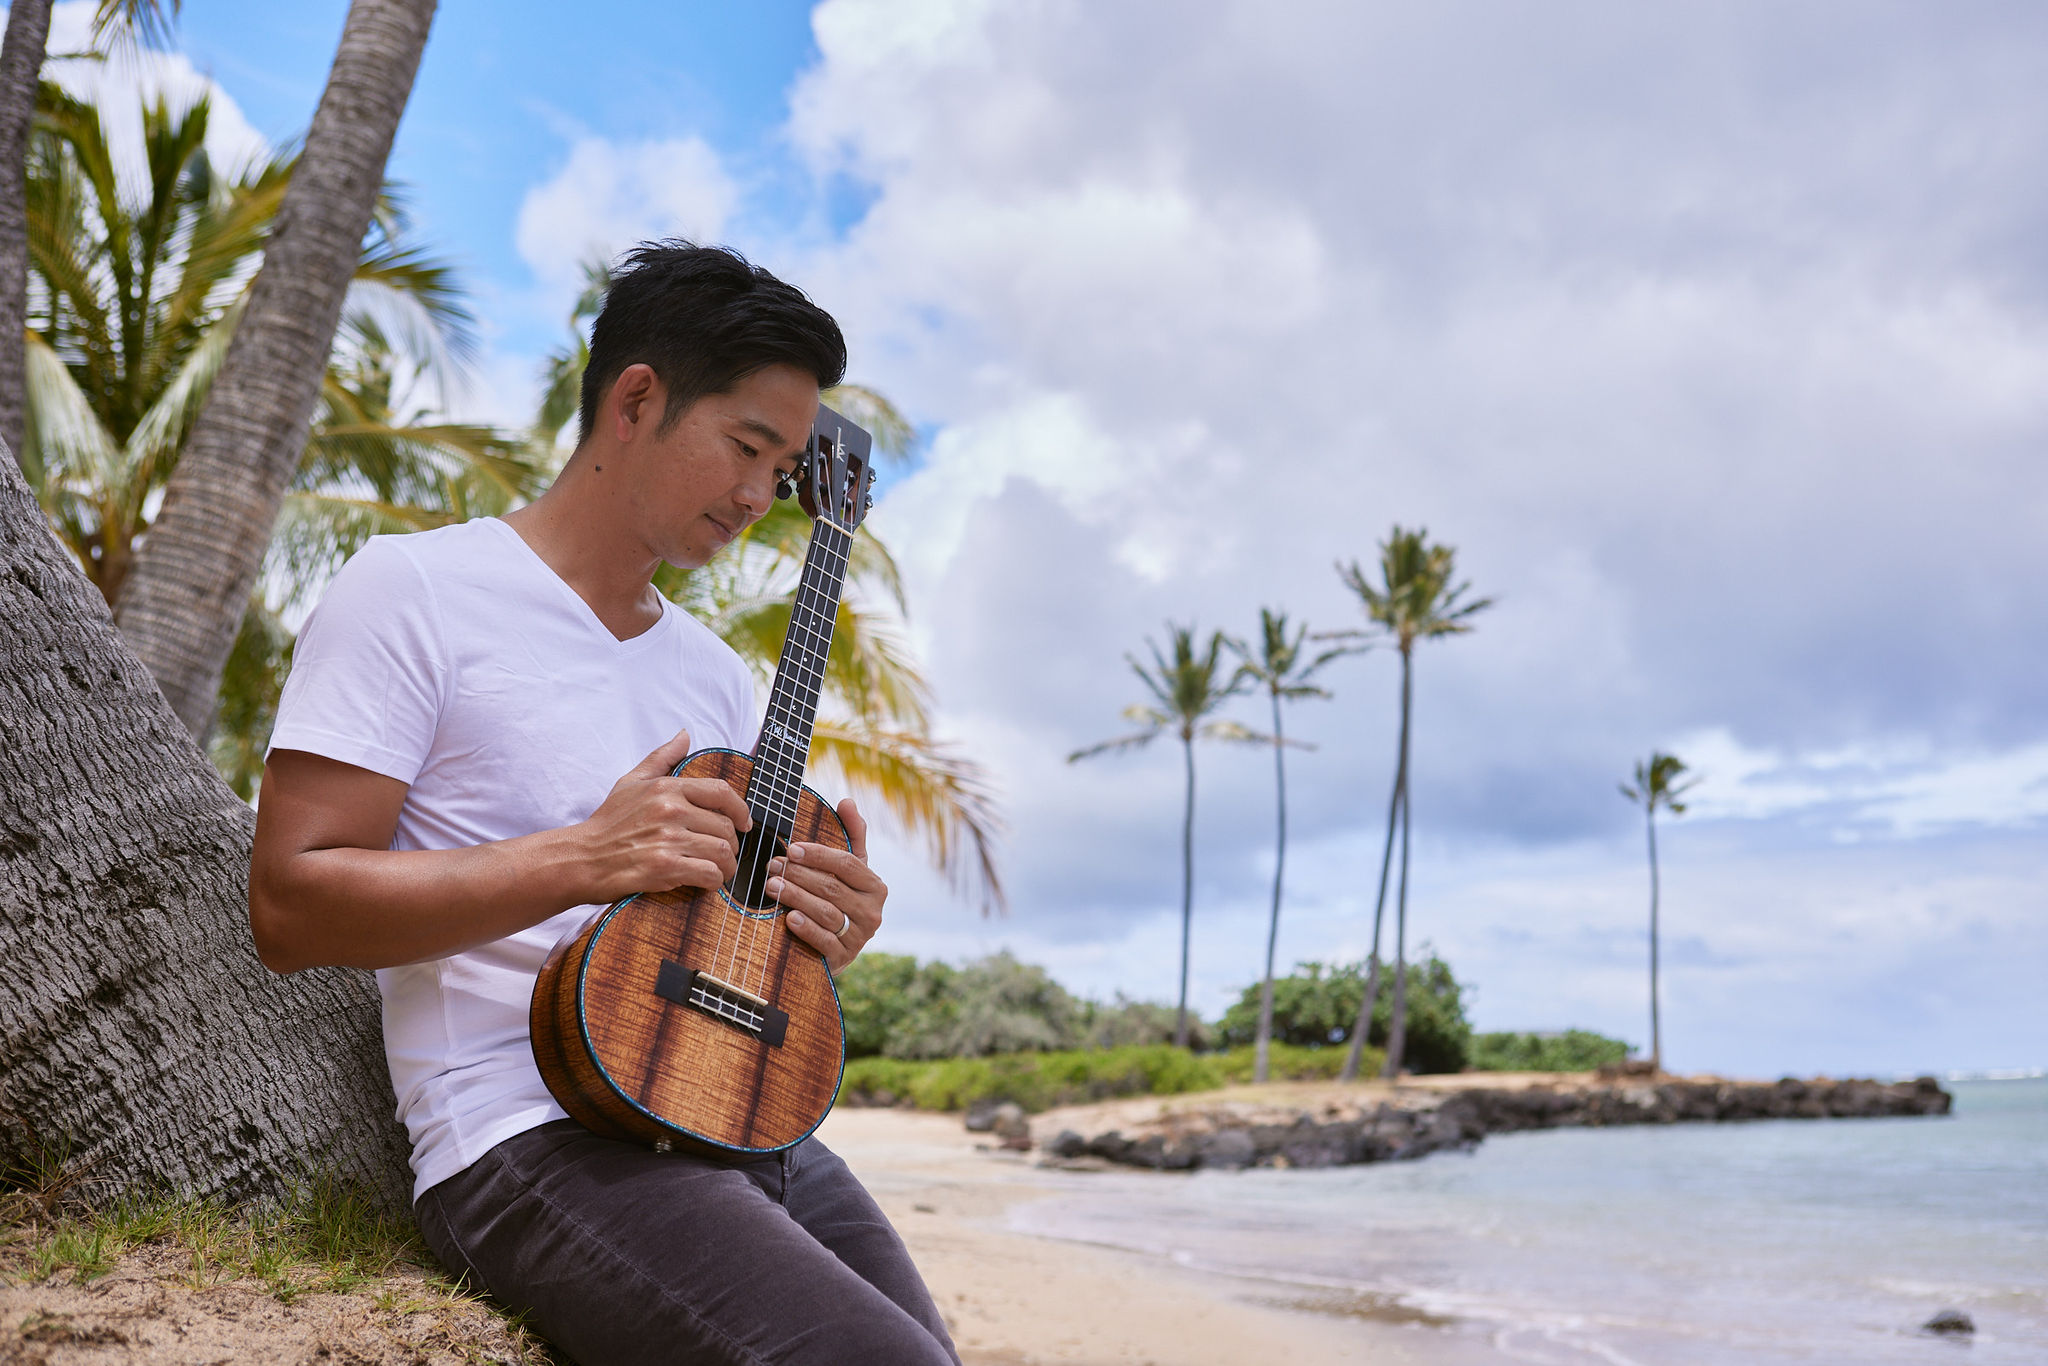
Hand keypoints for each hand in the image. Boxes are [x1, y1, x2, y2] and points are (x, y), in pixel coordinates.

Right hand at [575, 729, 752, 902]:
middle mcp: (670, 810)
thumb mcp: (631, 782)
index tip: (744, 823)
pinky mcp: (665, 867)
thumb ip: (661, 758)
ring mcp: (668, 838)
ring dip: (726, 864)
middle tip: (726, 852)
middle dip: (731, 843)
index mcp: (666, 788)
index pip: (721, 792)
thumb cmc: (608, 823)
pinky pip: (709, 873)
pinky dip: (714, 880)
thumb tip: (685, 735)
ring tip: (720, 869)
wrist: (581, 858)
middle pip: (725, 825)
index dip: (740, 809)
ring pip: (721, 850)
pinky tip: (707, 881)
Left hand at [770, 799, 885, 972]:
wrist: (836, 949)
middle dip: (799, 875)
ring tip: (772, 886)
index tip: (791, 848)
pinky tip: (789, 918)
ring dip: (797, 897)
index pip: (847, 864)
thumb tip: (847, 801)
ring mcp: (860, 937)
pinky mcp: (845, 958)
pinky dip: (807, 929)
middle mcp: (873, 912)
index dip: (818, 855)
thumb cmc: (840, 899)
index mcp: (876, 886)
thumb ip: (852, 834)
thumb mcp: (849, 870)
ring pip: (827, 912)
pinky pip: (825, 941)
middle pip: (833, 887)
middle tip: (772, 866)